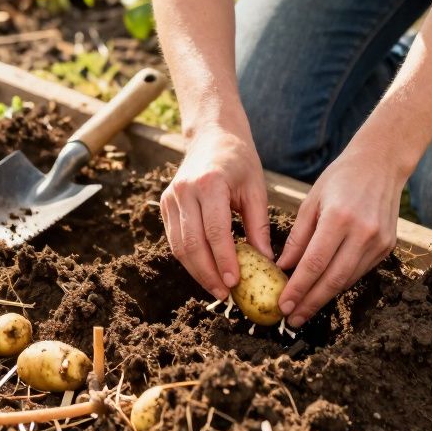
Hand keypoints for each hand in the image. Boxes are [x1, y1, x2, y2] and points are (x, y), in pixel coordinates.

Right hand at [162, 125, 272, 300]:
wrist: (212, 135)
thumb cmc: (239, 161)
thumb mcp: (256, 189)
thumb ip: (259, 226)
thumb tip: (266, 263)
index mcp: (209, 183)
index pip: (215, 231)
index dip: (224, 260)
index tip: (235, 282)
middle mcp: (184, 190)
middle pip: (192, 243)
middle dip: (208, 274)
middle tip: (225, 295)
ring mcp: (170, 197)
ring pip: (179, 246)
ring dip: (197, 272)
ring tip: (216, 289)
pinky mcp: (164, 204)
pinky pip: (174, 239)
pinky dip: (189, 259)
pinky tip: (205, 271)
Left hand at [277, 141, 406, 327]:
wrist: (381, 163)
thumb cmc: (340, 179)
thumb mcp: (311, 202)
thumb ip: (298, 237)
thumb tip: (282, 269)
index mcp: (339, 218)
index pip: (314, 263)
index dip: (298, 288)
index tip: (283, 305)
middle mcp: (362, 233)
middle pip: (333, 279)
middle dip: (310, 302)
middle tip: (292, 319)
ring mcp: (379, 242)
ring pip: (348, 280)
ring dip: (324, 297)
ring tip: (304, 310)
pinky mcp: (387, 247)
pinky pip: (359, 272)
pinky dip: (340, 282)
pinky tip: (324, 290)